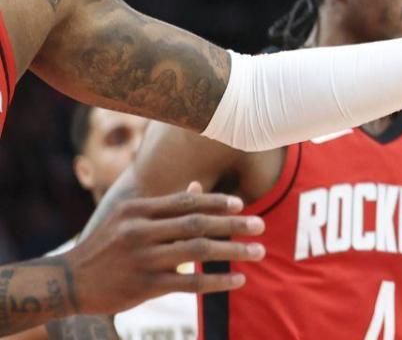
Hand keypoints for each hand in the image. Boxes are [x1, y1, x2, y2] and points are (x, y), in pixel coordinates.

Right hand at [64, 183, 263, 314]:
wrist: (67, 281)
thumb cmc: (105, 247)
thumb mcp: (127, 219)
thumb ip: (164, 206)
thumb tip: (199, 188)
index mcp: (137, 211)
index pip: (185, 202)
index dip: (216, 202)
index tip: (241, 205)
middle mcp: (139, 232)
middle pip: (197, 224)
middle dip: (233, 225)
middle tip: (260, 226)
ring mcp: (142, 259)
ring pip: (198, 251)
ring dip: (233, 251)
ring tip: (258, 251)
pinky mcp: (143, 286)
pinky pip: (190, 281)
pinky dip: (217, 280)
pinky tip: (238, 280)